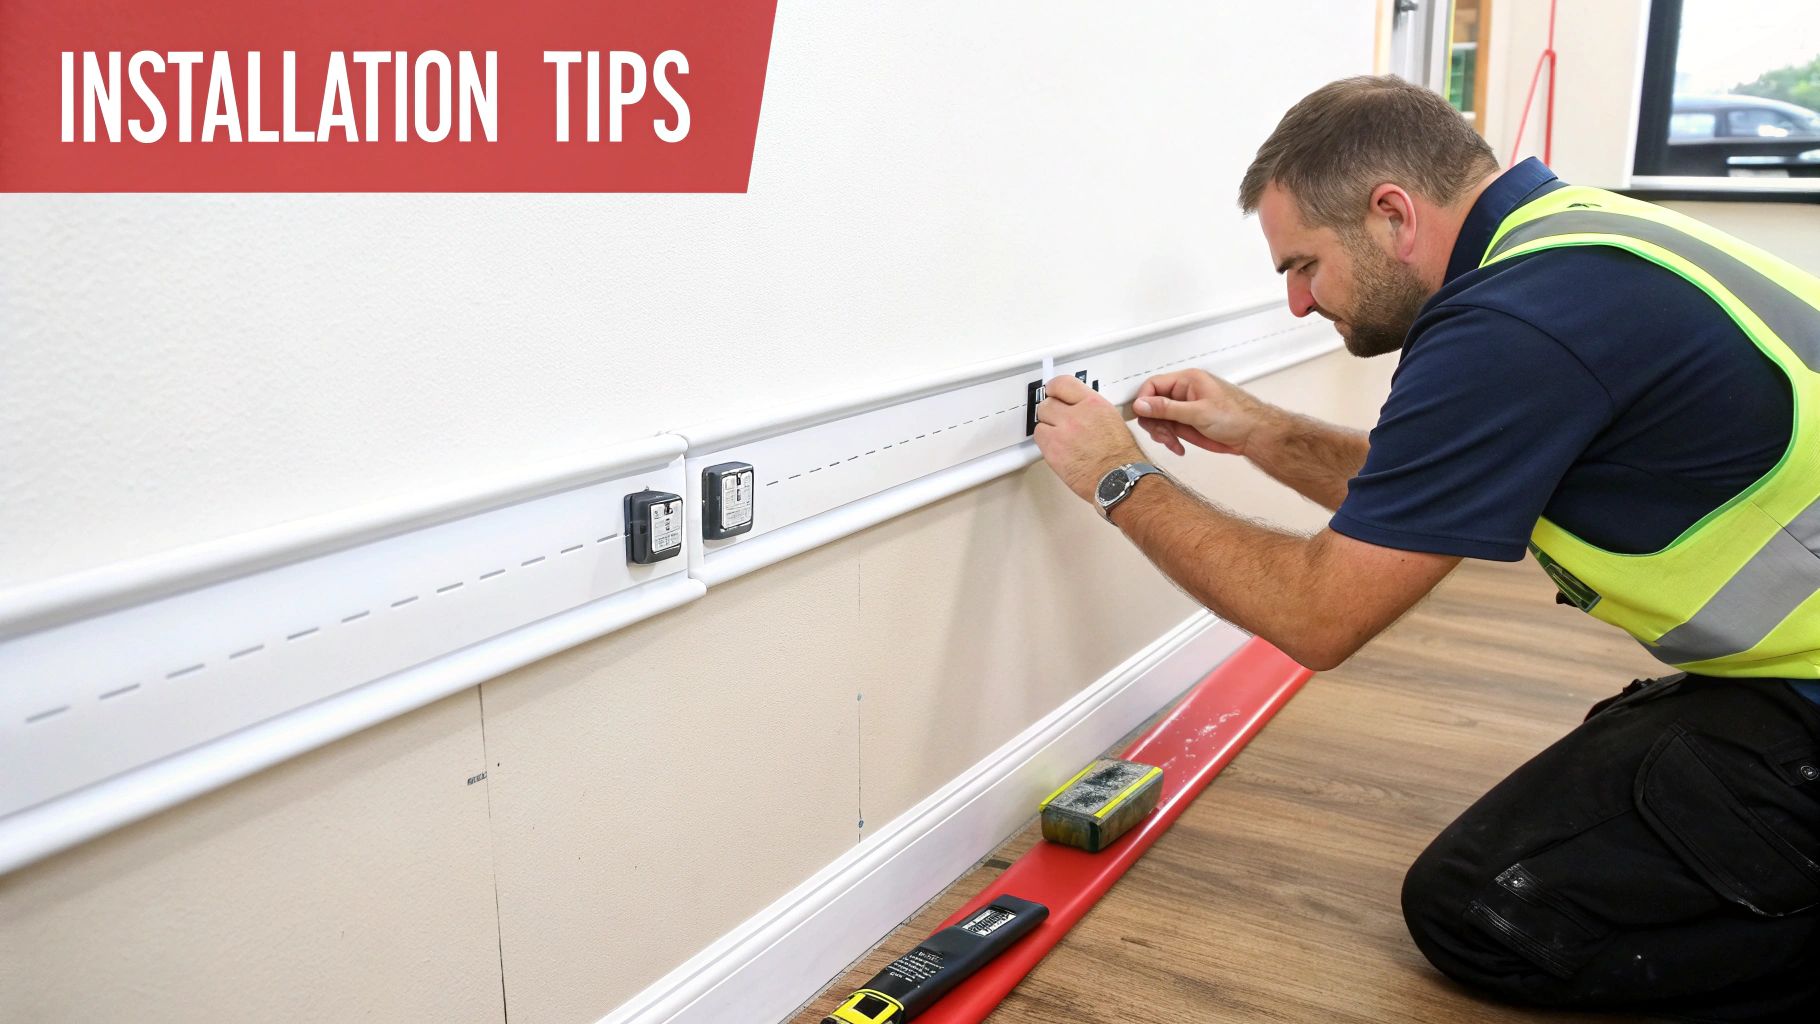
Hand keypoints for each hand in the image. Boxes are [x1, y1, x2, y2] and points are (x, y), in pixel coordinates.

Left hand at [1032, 374, 1143, 502]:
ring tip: (1060, 439)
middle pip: (1047, 403)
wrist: (1119, 479)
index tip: (1052, 392)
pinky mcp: (1052, 451)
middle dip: (1050, 412)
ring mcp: (1062, 432)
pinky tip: (1058, 449)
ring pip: (1040, 422)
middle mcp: (1076, 415)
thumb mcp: (1112, 420)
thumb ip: (1091, 409)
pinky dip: (1045, 443)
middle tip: (1057, 420)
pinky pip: (1039, 439)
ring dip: (1047, 428)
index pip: (1062, 384)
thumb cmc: (1122, 456)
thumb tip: (1078, 407)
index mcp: (1093, 404)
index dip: (1053, 389)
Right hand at [1132, 369, 1272, 457]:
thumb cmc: (1237, 417)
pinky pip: (1168, 431)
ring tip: (1173, 443)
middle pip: (1152, 404)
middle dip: (1154, 422)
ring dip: (1161, 434)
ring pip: (1158, 420)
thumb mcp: (1198, 412)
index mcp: (1187, 381)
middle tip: (1163, 435)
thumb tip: (1141, 404)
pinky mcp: (1187, 423)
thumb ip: (1167, 408)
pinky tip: (1178, 447)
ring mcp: (1185, 409)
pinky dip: (1169, 441)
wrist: (1254, 435)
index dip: (1144, 401)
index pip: (1153, 385)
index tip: (1142, 417)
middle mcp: (1184, 393)